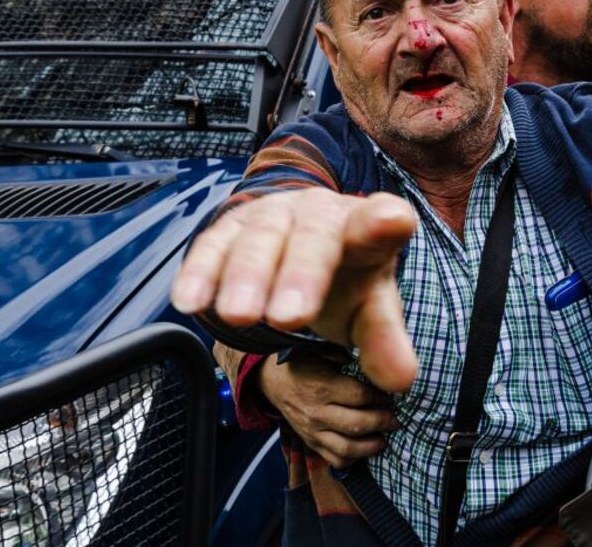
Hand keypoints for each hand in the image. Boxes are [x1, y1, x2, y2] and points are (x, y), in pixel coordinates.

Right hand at [172, 188, 418, 393]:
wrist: (305, 243)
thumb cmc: (345, 276)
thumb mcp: (369, 307)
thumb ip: (384, 338)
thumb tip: (401, 381)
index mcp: (365, 227)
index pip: (381, 221)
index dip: (385, 222)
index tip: (392, 222)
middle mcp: (319, 211)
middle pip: (313, 236)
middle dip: (300, 273)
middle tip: (289, 318)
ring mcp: (273, 214)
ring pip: (259, 238)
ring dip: (246, 275)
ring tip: (238, 317)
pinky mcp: (232, 226)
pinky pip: (213, 244)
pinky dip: (200, 271)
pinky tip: (190, 301)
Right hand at [259, 355, 396, 467]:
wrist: (274, 383)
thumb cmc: (302, 364)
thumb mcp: (319, 351)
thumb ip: (343, 355)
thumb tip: (368, 359)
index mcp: (322, 387)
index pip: (360, 396)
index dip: (381, 397)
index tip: (393, 395)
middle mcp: (317, 413)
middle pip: (358, 423)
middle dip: (382, 421)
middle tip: (395, 418)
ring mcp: (313, 432)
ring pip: (348, 448)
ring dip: (372, 445)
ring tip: (385, 437)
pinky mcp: (311, 444)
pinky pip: (335, 460)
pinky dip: (354, 459)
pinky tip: (366, 449)